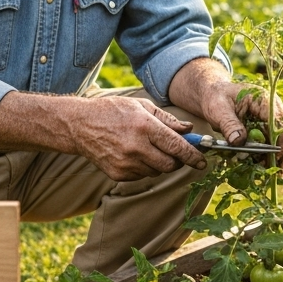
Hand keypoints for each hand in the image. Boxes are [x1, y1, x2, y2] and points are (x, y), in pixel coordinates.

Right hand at [67, 95, 208, 180]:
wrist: (80, 125)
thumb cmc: (113, 111)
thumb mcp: (141, 106)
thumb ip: (168, 119)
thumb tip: (189, 130)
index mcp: (145, 126)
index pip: (177, 146)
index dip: (193, 156)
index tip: (202, 162)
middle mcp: (136, 147)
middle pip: (170, 165)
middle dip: (177, 161)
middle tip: (175, 152)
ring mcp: (125, 163)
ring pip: (157, 171)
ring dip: (160, 164)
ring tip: (147, 148)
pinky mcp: (117, 174)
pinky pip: (141, 175)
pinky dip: (144, 167)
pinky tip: (133, 154)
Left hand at [197, 79, 282, 169]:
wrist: (213, 95)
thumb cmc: (216, 98)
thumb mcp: (219, 110)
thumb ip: (229, 125)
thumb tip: (238, 141)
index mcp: (263, 99)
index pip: (278, 122)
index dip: (279, 142)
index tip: (275, 159)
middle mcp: (271, 108)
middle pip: (282, 133)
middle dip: (278, 153)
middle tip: (275, 173)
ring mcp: (269, 118)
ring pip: (277, 140)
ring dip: (272, 156)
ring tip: (267, 172)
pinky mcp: (264, 127)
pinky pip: (268, 142)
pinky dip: (264, 154)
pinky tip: (260, 165)